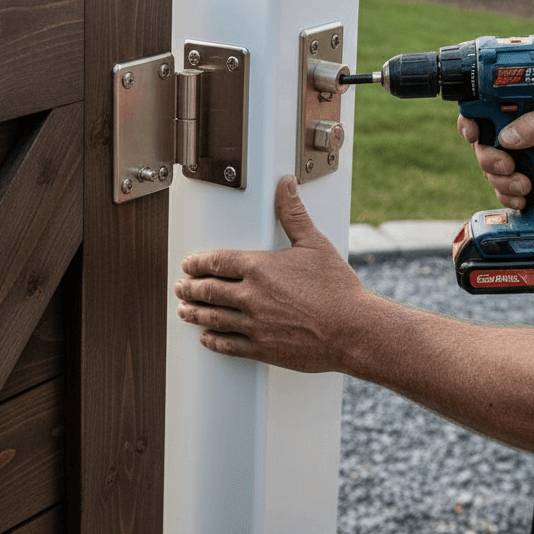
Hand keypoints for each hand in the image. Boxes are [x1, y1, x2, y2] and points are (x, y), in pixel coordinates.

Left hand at [174, 175, 369, 370]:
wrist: (354, 331)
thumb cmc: (338, 289)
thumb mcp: (315, 244)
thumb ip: (293, 213)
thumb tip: (285, 185)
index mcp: (259, 267)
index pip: (216, 261)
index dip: (197, 263)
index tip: (188, 264)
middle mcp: (251, 296)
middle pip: (208, 290)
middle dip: (190, 287)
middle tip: (180, 286)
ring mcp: (254, 324)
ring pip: (213, 317)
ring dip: (194, 313)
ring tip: (183, 310)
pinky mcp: (262, 349)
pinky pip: (228, 345)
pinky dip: (213, 341)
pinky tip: (206, 338)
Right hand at [457, 105, 533, 208]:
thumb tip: (505, 137)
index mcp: (523, 114)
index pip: (485, 111)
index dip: (471, 122)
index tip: (474, 133)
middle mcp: (517, 136)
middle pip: (481, 146)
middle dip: (489, 159)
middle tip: (507, 165)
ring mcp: (520, 161)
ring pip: (490, 172)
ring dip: (503, 182)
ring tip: (526, 185)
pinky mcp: (526, 183)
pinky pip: (503, 193)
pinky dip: (509, 198)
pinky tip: (525, 199)